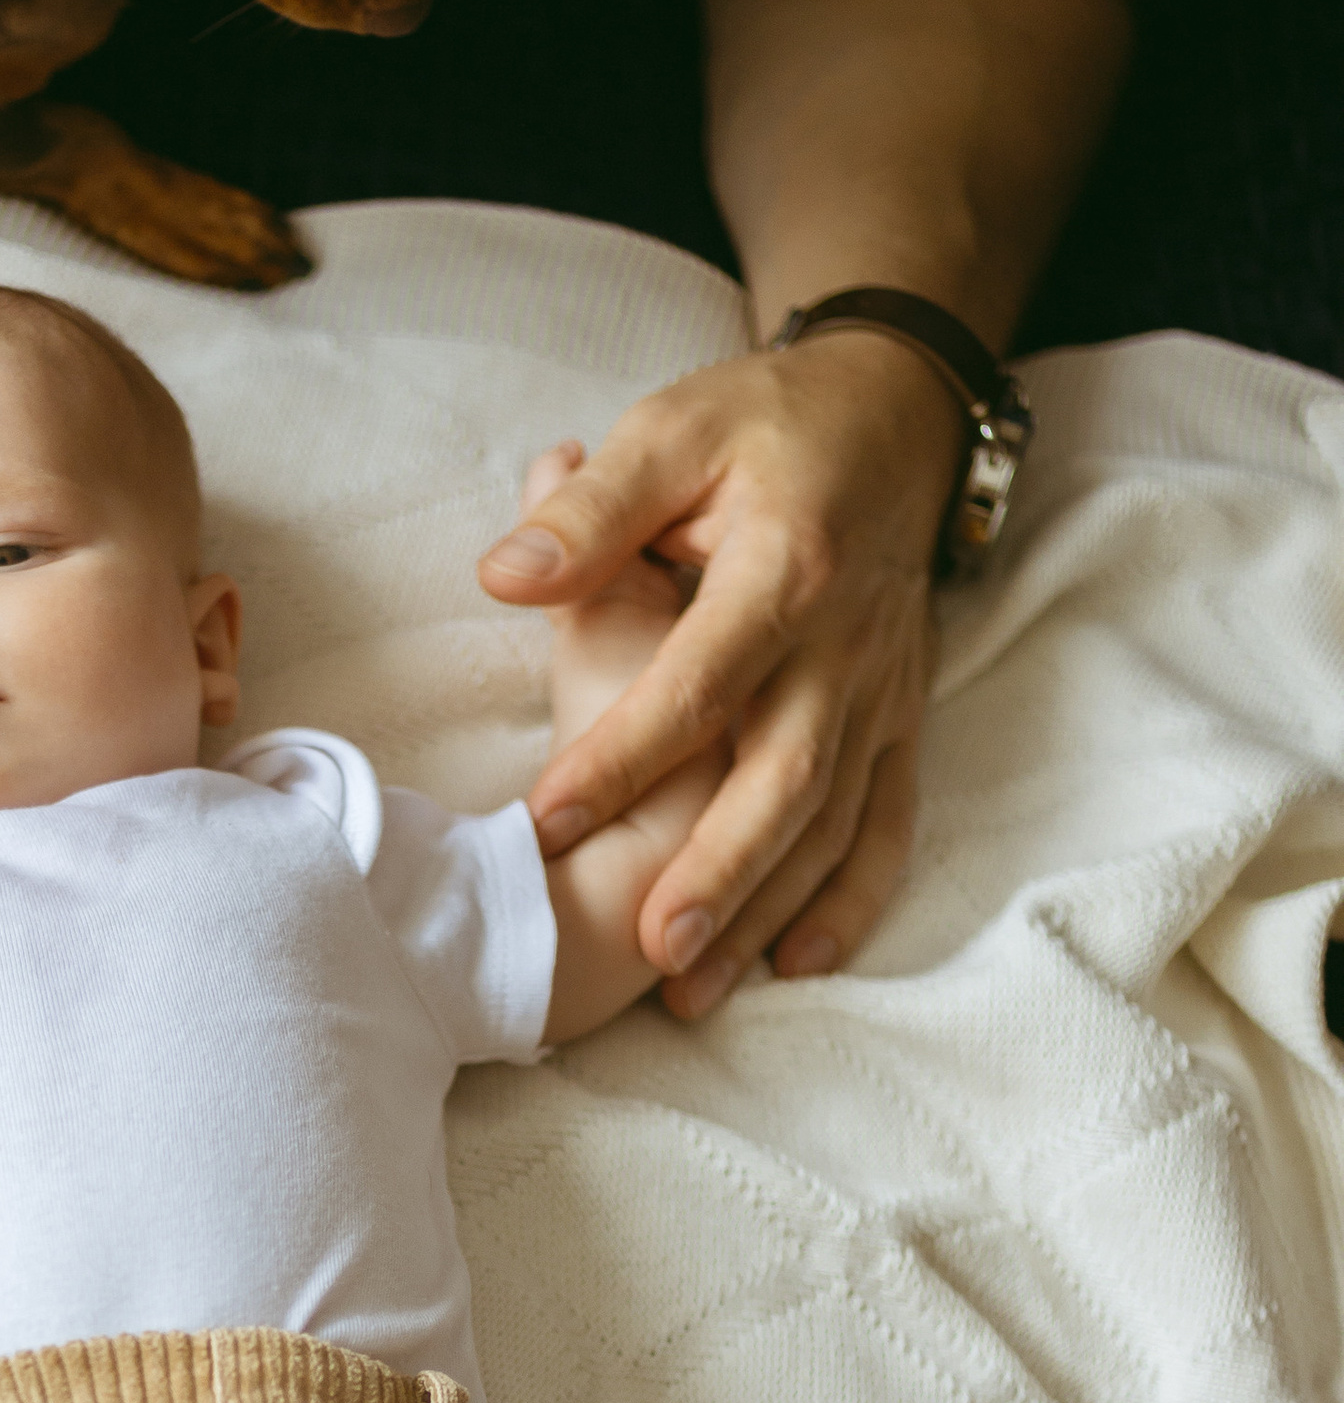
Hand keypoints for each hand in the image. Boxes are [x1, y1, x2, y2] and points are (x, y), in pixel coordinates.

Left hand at [481, 331, 951, 1018]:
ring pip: (833, 820)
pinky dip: (852, 898)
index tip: (545, 819)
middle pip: (783, 777)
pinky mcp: (899, 718)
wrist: (900, 415)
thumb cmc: (766, 428)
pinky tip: (795, 962)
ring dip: (767, 908)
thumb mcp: (673, 432)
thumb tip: (501, 575)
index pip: (697, 682)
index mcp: (786, 568)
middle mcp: (845, 643)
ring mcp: (880, 691)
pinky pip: (889, 821)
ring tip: (690, 987)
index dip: (620, 756)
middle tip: (650, 948)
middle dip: (719, 871)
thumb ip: (592, 512)